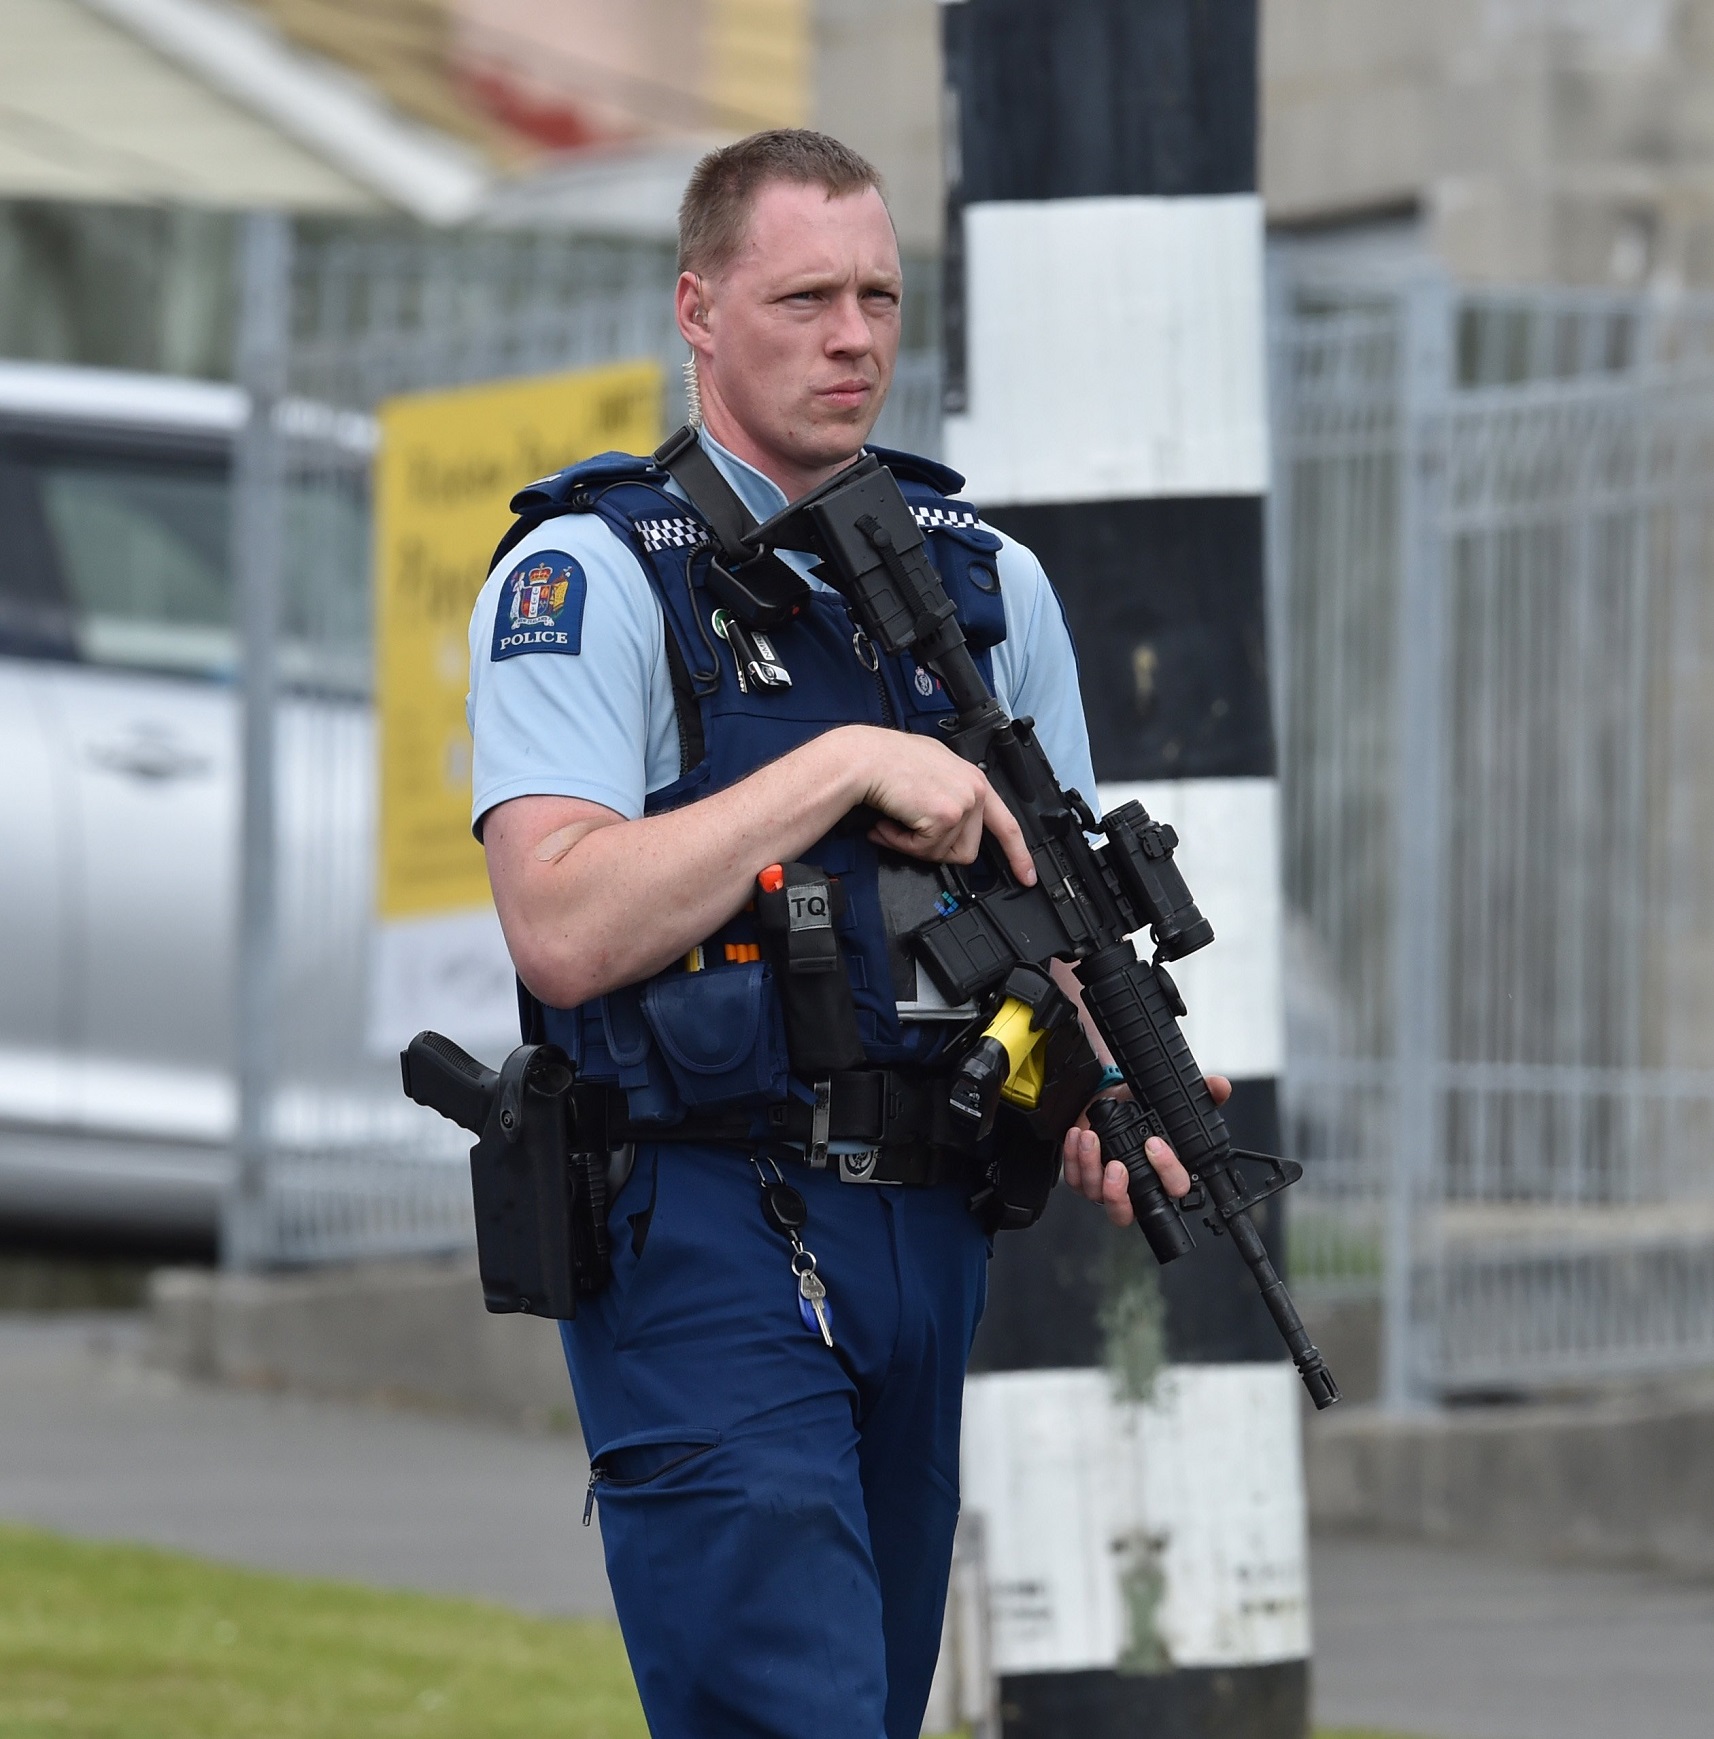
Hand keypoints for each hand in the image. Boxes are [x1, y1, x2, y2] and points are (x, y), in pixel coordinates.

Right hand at [843, 726, 1036, 884]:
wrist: (864, 758)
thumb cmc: (886, 760)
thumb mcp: (933, 772)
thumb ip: (950, 796)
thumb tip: (944, 827)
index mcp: (975, 780)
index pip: (1007, 823)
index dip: (1018, 854)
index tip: (1026, 876)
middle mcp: (975, 791)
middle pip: (968, 850)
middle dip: (934, 849)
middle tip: (907, 831)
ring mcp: (963, 804)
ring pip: (944, 854)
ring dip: (912, 845)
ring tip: (894, 820)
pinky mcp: (946, 817)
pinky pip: (925, 851)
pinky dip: (901, 843)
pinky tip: (889, 822)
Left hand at [1062, 1076, 1231, 1227]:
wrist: (1112, 1099)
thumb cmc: (1143, 1108)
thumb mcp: (1171, 1100)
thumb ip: (1200, 1094)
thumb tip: (1219, 1086)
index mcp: (1163, 1176)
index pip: (1174, 1188)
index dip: (1166, 1172)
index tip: (1153, 1145)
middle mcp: (1135, 1187)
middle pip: (1127, 1213)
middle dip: (1118, 1193)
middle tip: (1117, 1165)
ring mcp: (1107, 1186)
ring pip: (1096, 1195)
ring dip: (1090, 1166)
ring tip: (1090, 1136)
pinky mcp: (1083, 1177)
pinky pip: (1075, 1180)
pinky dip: (1073, 1158)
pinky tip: (1076, 1135)